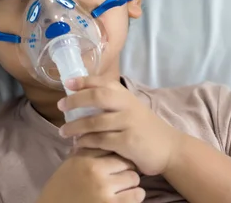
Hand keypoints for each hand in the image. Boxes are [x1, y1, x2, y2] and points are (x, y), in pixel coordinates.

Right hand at [36, 148, 144, 202]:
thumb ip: (85, 150)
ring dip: (130, 183)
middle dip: (126, 168)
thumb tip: (100, 132)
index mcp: (84, 159)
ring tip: (122, 187)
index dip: (118, 152)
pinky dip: (135, 196)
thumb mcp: (70, 165)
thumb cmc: (62, 189)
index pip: (111, 146)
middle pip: (126, 161)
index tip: (118, 158)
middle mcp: (94, 171)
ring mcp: (103, 188)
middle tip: (121, 175)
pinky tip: (128, 196)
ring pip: (134, 178)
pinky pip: (136, 195)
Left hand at [58, 76, 184, 175]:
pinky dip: (85, 142)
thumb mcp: (133, 109)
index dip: (83, 81)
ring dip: (74, 127)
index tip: (67, 83)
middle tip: (61, 106)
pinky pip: (100, 140)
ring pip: (94, 121)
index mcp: (127, 96)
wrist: (169, 148)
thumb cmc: (146, 129)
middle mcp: (128, 106)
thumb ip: (113, 103)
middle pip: (96, 97)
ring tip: (63, 131)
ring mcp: (128, 123)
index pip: (103, 83)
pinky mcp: (127, 142)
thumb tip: (83, 98)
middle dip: (75, 100)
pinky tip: (78, 144)